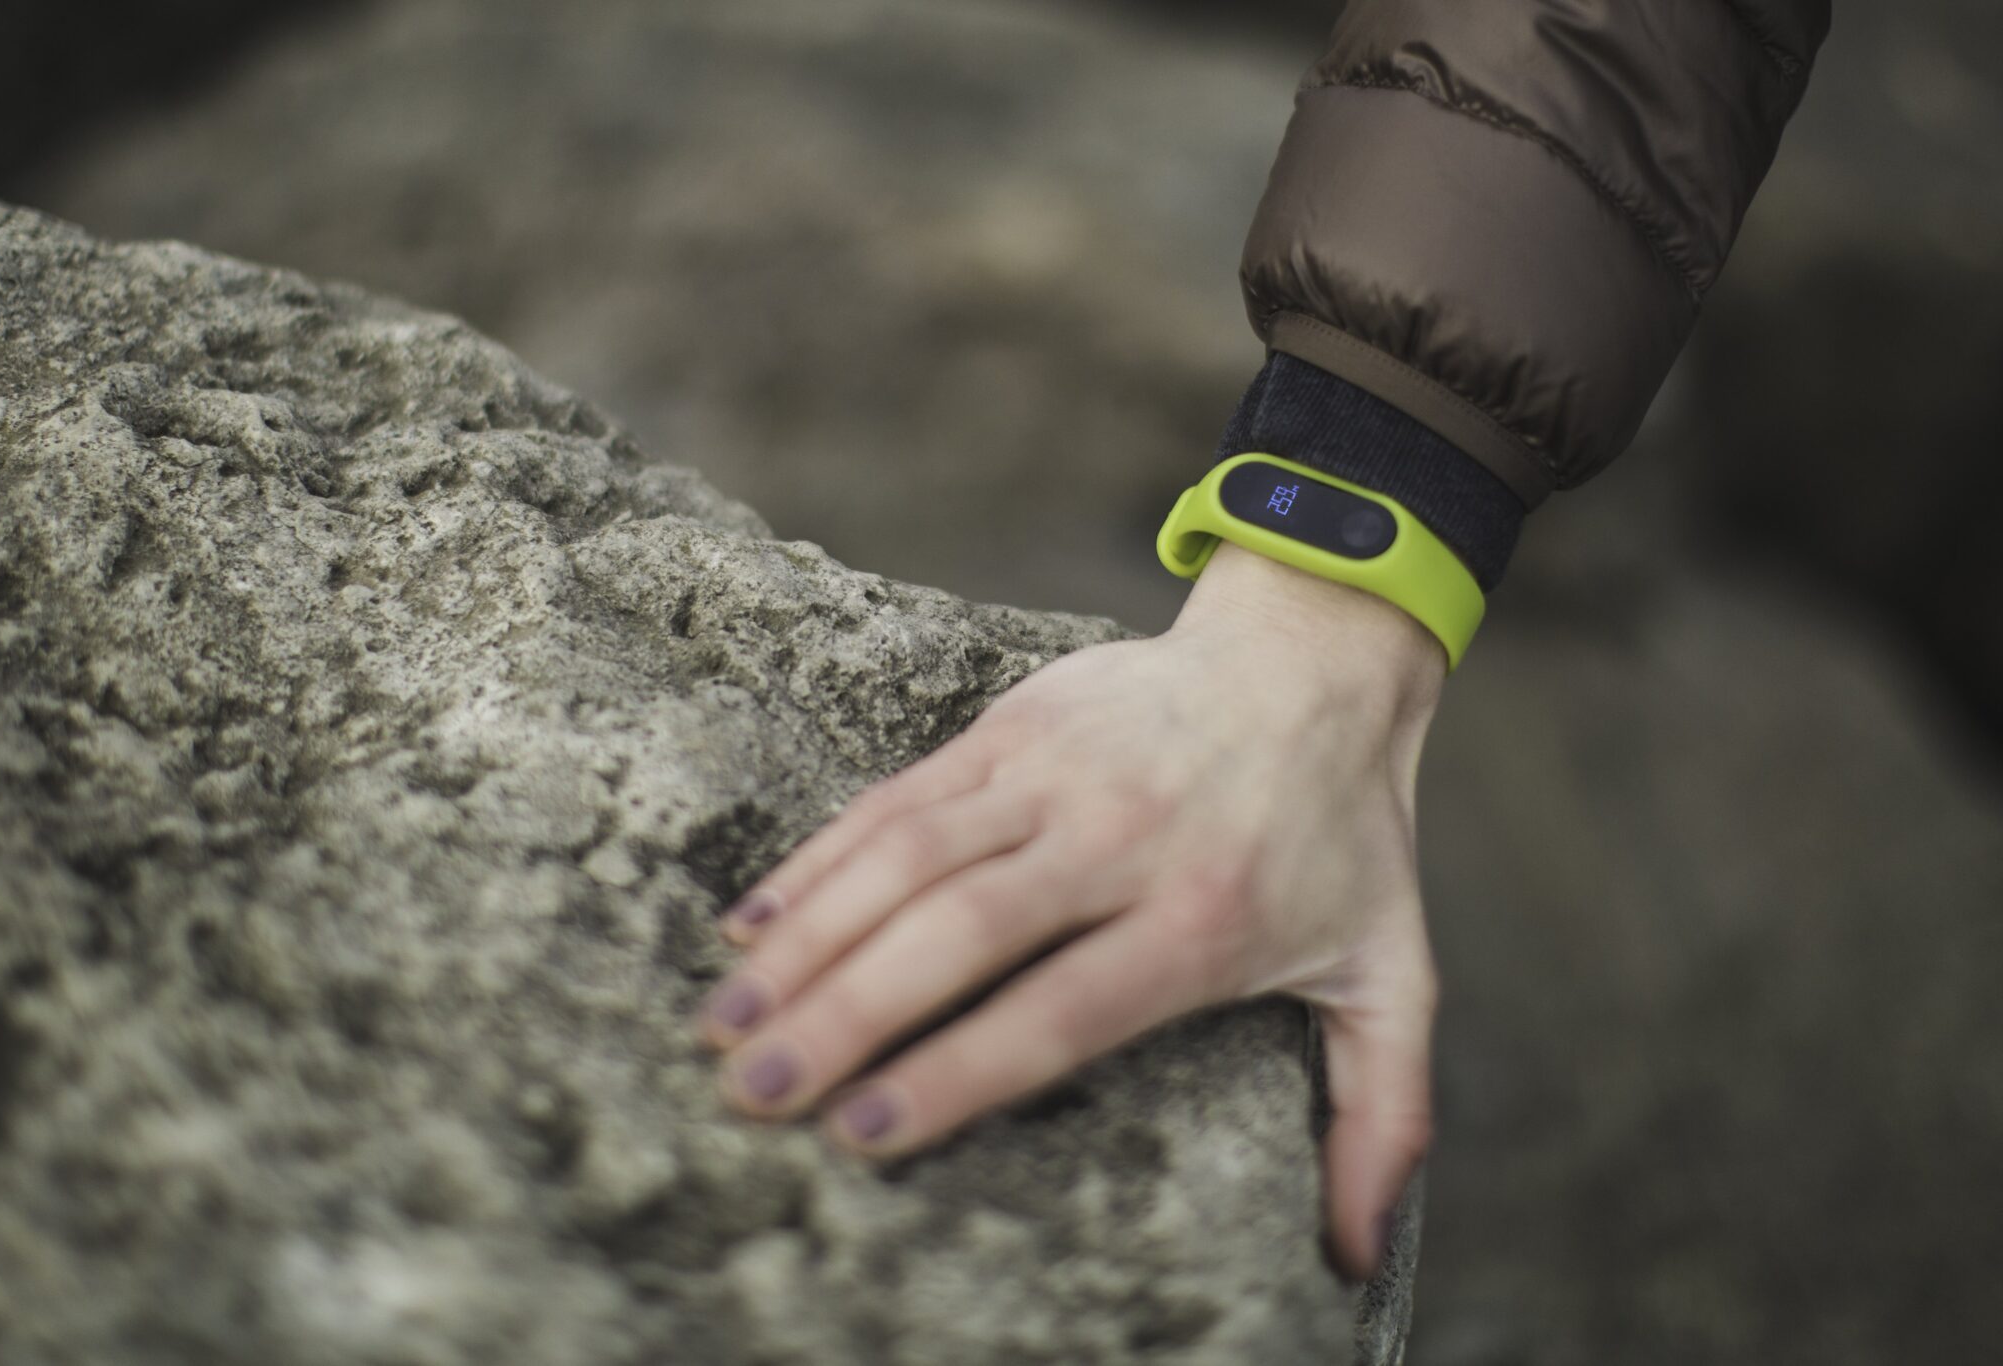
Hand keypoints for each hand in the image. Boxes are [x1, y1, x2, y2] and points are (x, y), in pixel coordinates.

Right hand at [695, 541, 1446, 1281]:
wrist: (1312, 661)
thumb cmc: (1343, 839)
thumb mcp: (1394, 974)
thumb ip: (1383, 1113)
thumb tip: (1358, 1257)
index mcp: (1205, 918)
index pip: (1060, 1009)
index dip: (957, 1071)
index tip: (864, 1136)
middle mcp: (1120, 839)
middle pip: (960, 933)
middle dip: (843, 1017)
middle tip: (751, 1093)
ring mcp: (1056, 772)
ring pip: (907, 858)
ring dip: (806, 942)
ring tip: (723, 1023)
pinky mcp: (1010, 726)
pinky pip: (896, 799)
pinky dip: (817, 861)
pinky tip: (751, 925)